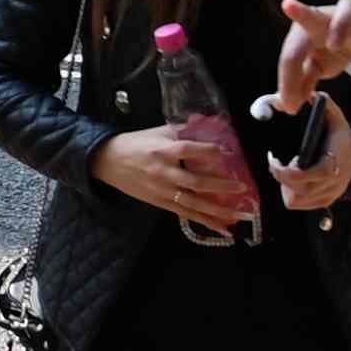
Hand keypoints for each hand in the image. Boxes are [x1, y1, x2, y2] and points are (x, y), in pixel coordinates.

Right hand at [98, 122, 262, 234]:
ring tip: (242, 215)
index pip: (187, 150)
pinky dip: (206, 222)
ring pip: (194, 203)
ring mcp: (162, 190)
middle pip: (194, 182)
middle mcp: (163, 172)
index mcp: (161, 150)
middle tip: (242, 188)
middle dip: (220, 187)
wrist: (107, 162)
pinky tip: (224, 228)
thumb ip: (181, 130)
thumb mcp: (156, 132)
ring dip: (219, 210)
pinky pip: (187, 214)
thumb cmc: (135, 144)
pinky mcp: (161, 203)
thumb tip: (209, 122)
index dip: (208, 151)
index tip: (227, 152)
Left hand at [268, 91, 350, 213]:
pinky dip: (291, 194)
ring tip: (288, 170)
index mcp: (332, 164)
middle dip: (281, 176)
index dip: (284, 171)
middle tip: (278, 161)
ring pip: (295, 200)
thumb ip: (323, 105)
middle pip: (297, 190)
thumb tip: (309, 95)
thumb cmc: (339, 137)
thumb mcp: (335, 118)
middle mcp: (332, 184)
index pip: (305, 176)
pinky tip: (294, 180)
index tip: (274, 159)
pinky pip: (298, 205)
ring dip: (285, 186)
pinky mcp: (324, 202)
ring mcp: (329, 195)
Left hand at [273, 0, 350, 99]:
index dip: (288, 80)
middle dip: (301, 12)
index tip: (289, 106)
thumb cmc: (335, 48)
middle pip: (312, 14)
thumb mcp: (317, 66)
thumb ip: (303, 82)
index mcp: (306, 30)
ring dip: (339, 27)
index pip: (292, 54)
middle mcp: (326, 19)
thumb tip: (288, 105)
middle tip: (287, 6)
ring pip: (347, 11)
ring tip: (333, 45)